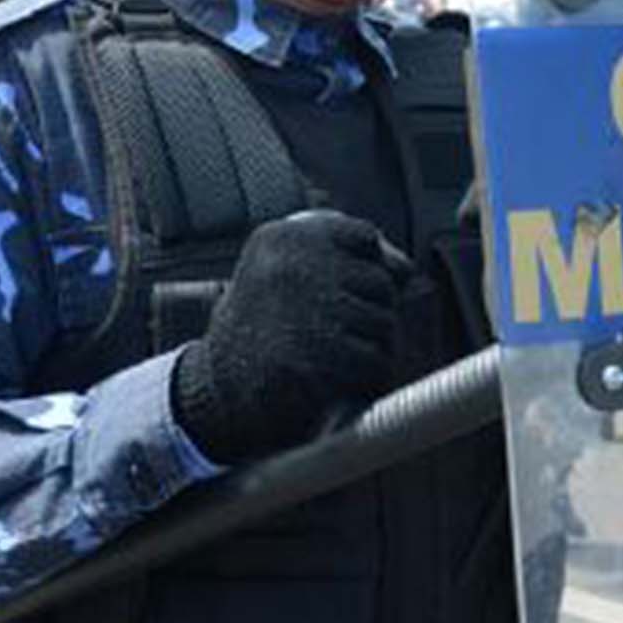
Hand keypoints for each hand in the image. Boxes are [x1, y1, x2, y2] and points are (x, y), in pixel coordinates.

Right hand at [170, 210, 412, 464]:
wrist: (217, 385)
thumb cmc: (263, 324)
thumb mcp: (285, 269)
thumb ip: (345, 255)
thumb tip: (405, 268)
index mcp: (284, 237)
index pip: (364, 236)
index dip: (364, 269)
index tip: (340, 293)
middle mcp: (295, 266)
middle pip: (380, 282)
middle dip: (372, 312)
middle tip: (338, 334)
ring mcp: (306, 311)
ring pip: (385, 323)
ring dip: (374, 346)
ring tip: (337, 357)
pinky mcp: (317, 358)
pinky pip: (376, 361)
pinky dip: (370, 377)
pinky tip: (344, 380)